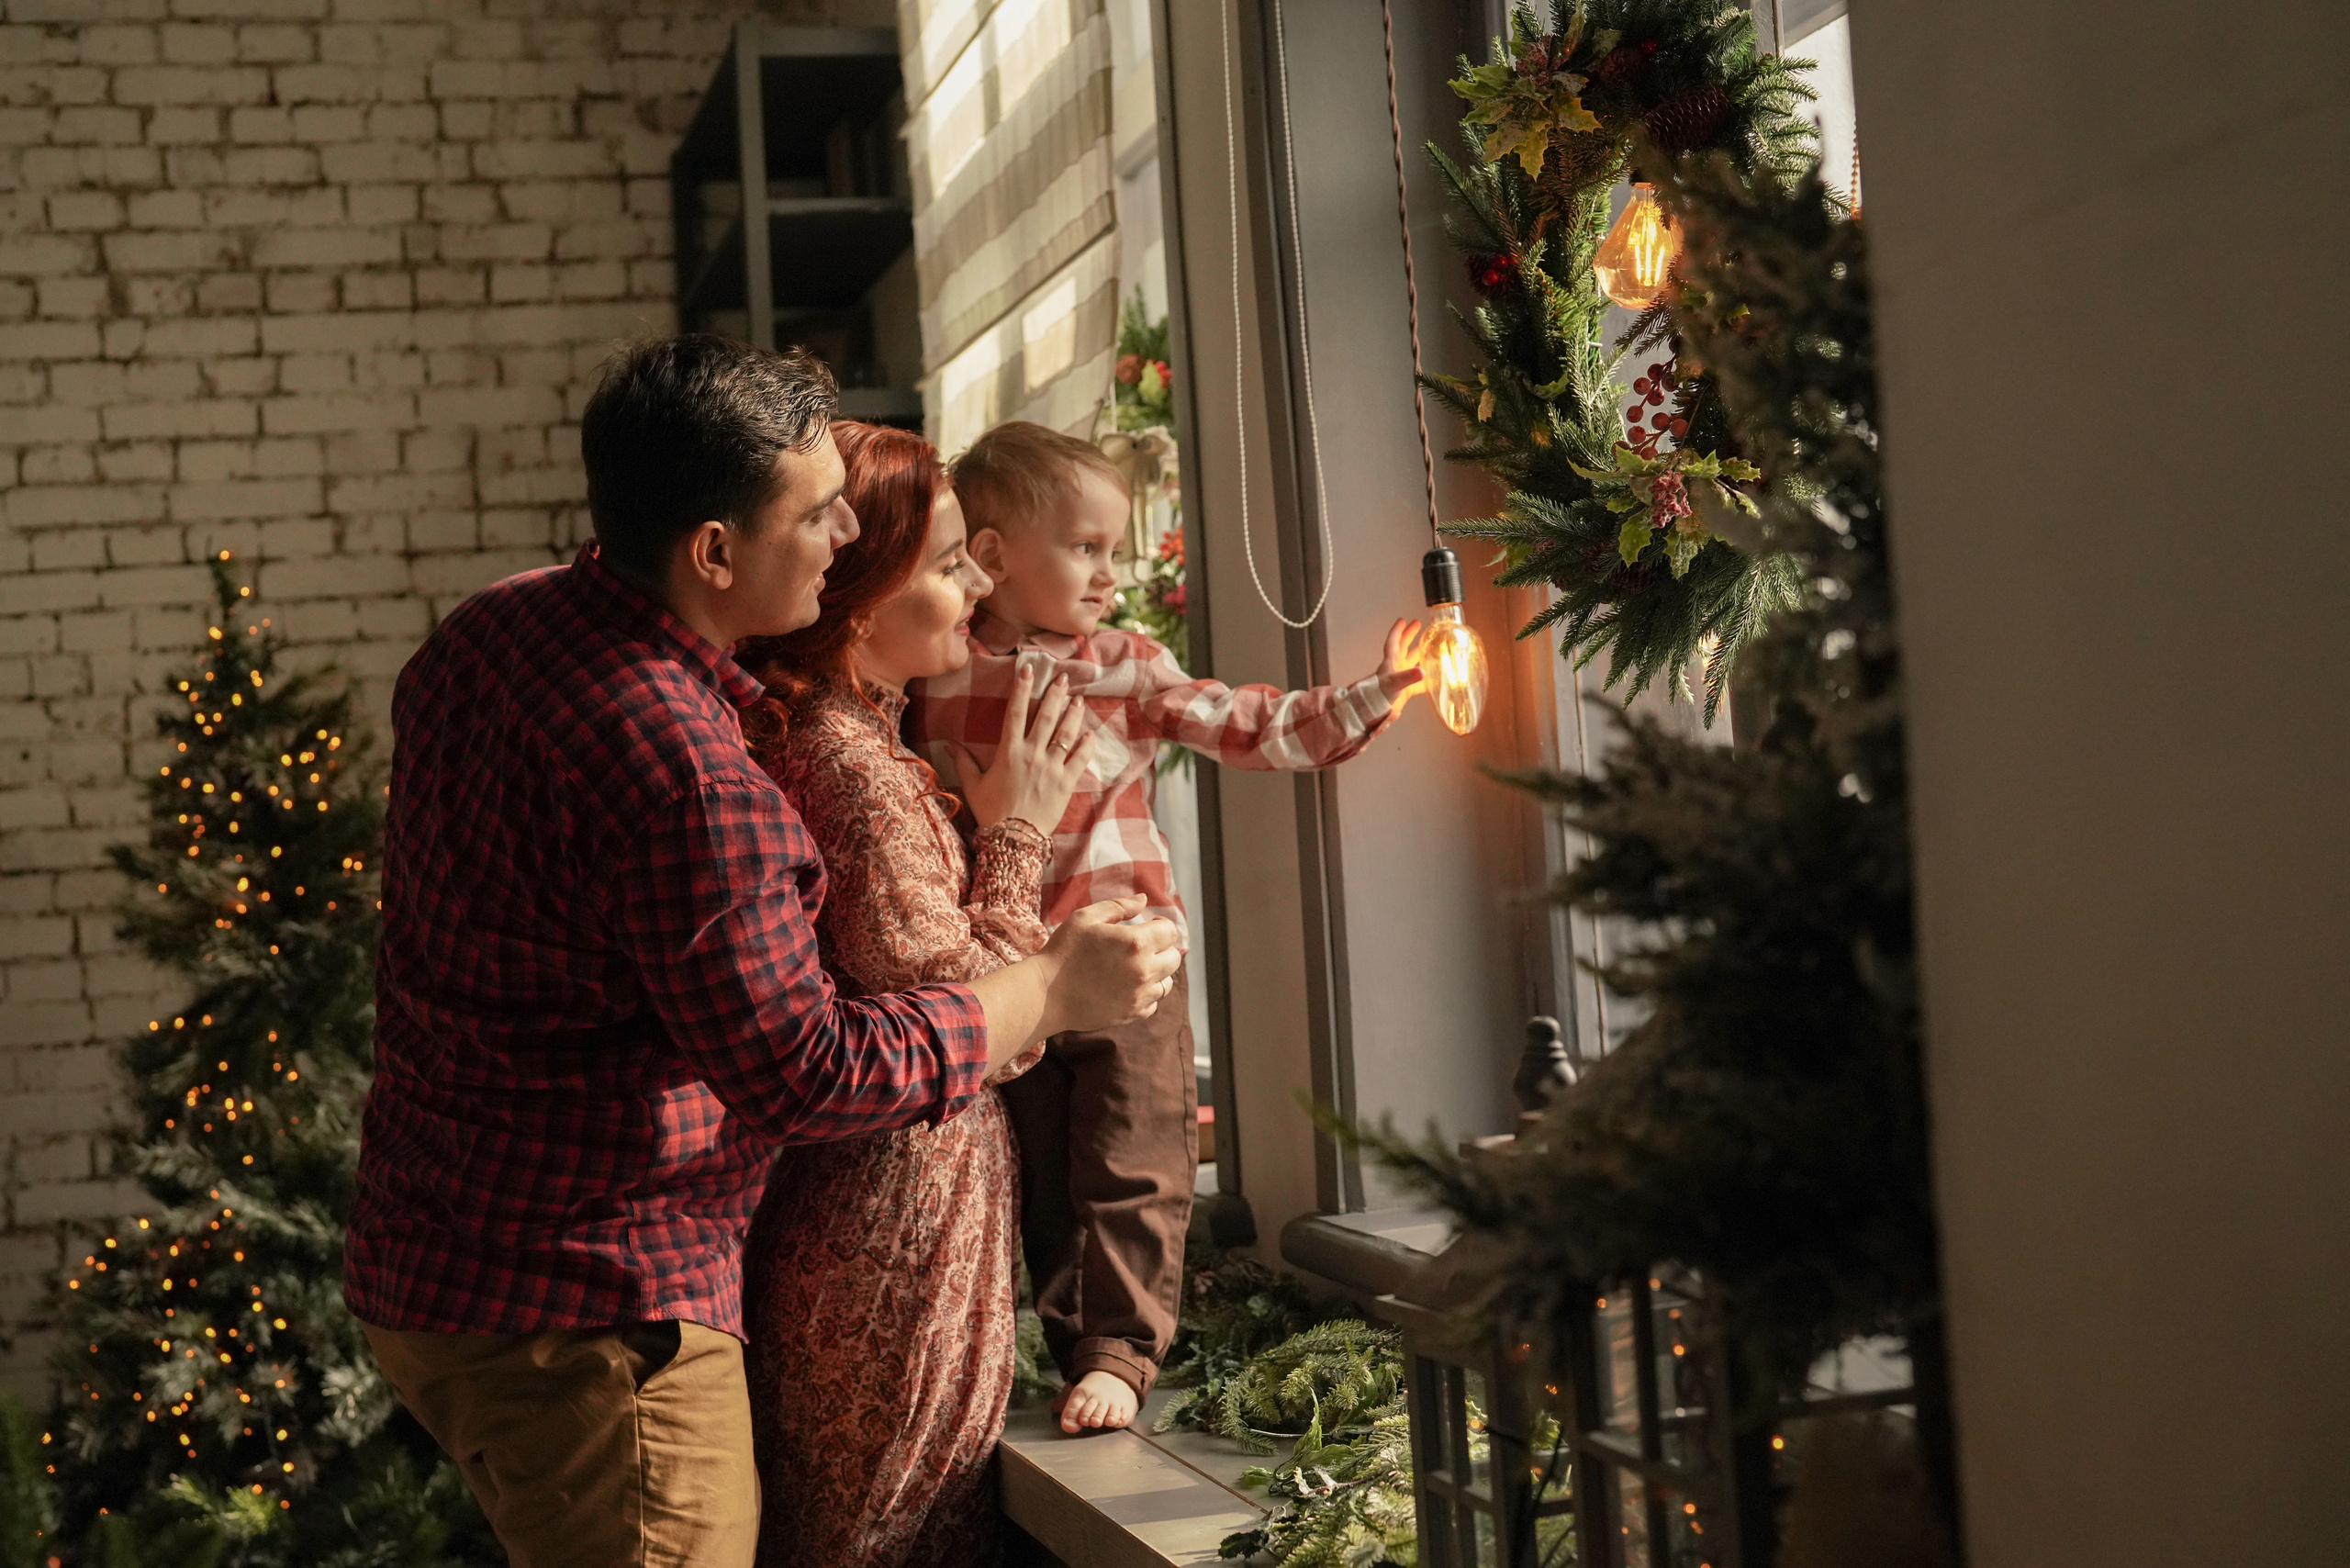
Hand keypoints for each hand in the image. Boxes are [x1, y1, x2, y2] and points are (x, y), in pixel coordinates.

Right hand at [952, 660, 1092, 835]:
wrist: (1014, 839)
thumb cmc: (991, 812)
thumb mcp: (973, 786)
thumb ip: (963, 762)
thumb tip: (949, 744)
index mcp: (1009, 752)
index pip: (1015, 713)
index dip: (1021, 689)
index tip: (1028, 670)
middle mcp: (1032, 755)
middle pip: (1046, 717)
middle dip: (1054, 695)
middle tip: (1062, 678)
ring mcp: (1051, 768)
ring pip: (1066, 734)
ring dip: (1073, 714)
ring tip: (1078, 699)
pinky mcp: (1066, 783)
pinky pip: (1080, 759)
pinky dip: (1086, 745)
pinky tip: (1089, 733)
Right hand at [1039, 894, 1182, 1035]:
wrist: (1046, 994)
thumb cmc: (1064, 951)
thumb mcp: (1086, 917)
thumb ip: (1119, 906)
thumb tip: (1143, 899)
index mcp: (1136, 943)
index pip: (1170, 932)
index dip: (1160, 927)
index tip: (1147, 927)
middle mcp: (1144, 970)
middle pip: (1174, 958)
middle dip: (1161, 949)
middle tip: (1140, 948)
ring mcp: (1140, 995)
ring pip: (1167, 982)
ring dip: (1156, 973)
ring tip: (1133, 968)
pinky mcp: (1133, 1014)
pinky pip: (1154, 1003)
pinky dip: (1145, 994)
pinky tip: (1125, 987)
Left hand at [1375, 616, 1426, 711]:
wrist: (1376, 711)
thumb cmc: (1380, 695)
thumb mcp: (1395, 683)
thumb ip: (1409, 677)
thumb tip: (1422, 671)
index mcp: (1391, 661)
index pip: (1393, 642)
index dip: (1398, 630)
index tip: (1402, 620)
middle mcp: (1396, 667)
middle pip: (1404, 647)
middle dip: (1410, 635)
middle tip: (1417, 623)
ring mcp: (1401, 678)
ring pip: (1412, 662)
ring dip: (1420, 654)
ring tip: (1431, 645)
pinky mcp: (1406, 690)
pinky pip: (1419, 683)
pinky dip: (1427, 680)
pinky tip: (1436, 678)